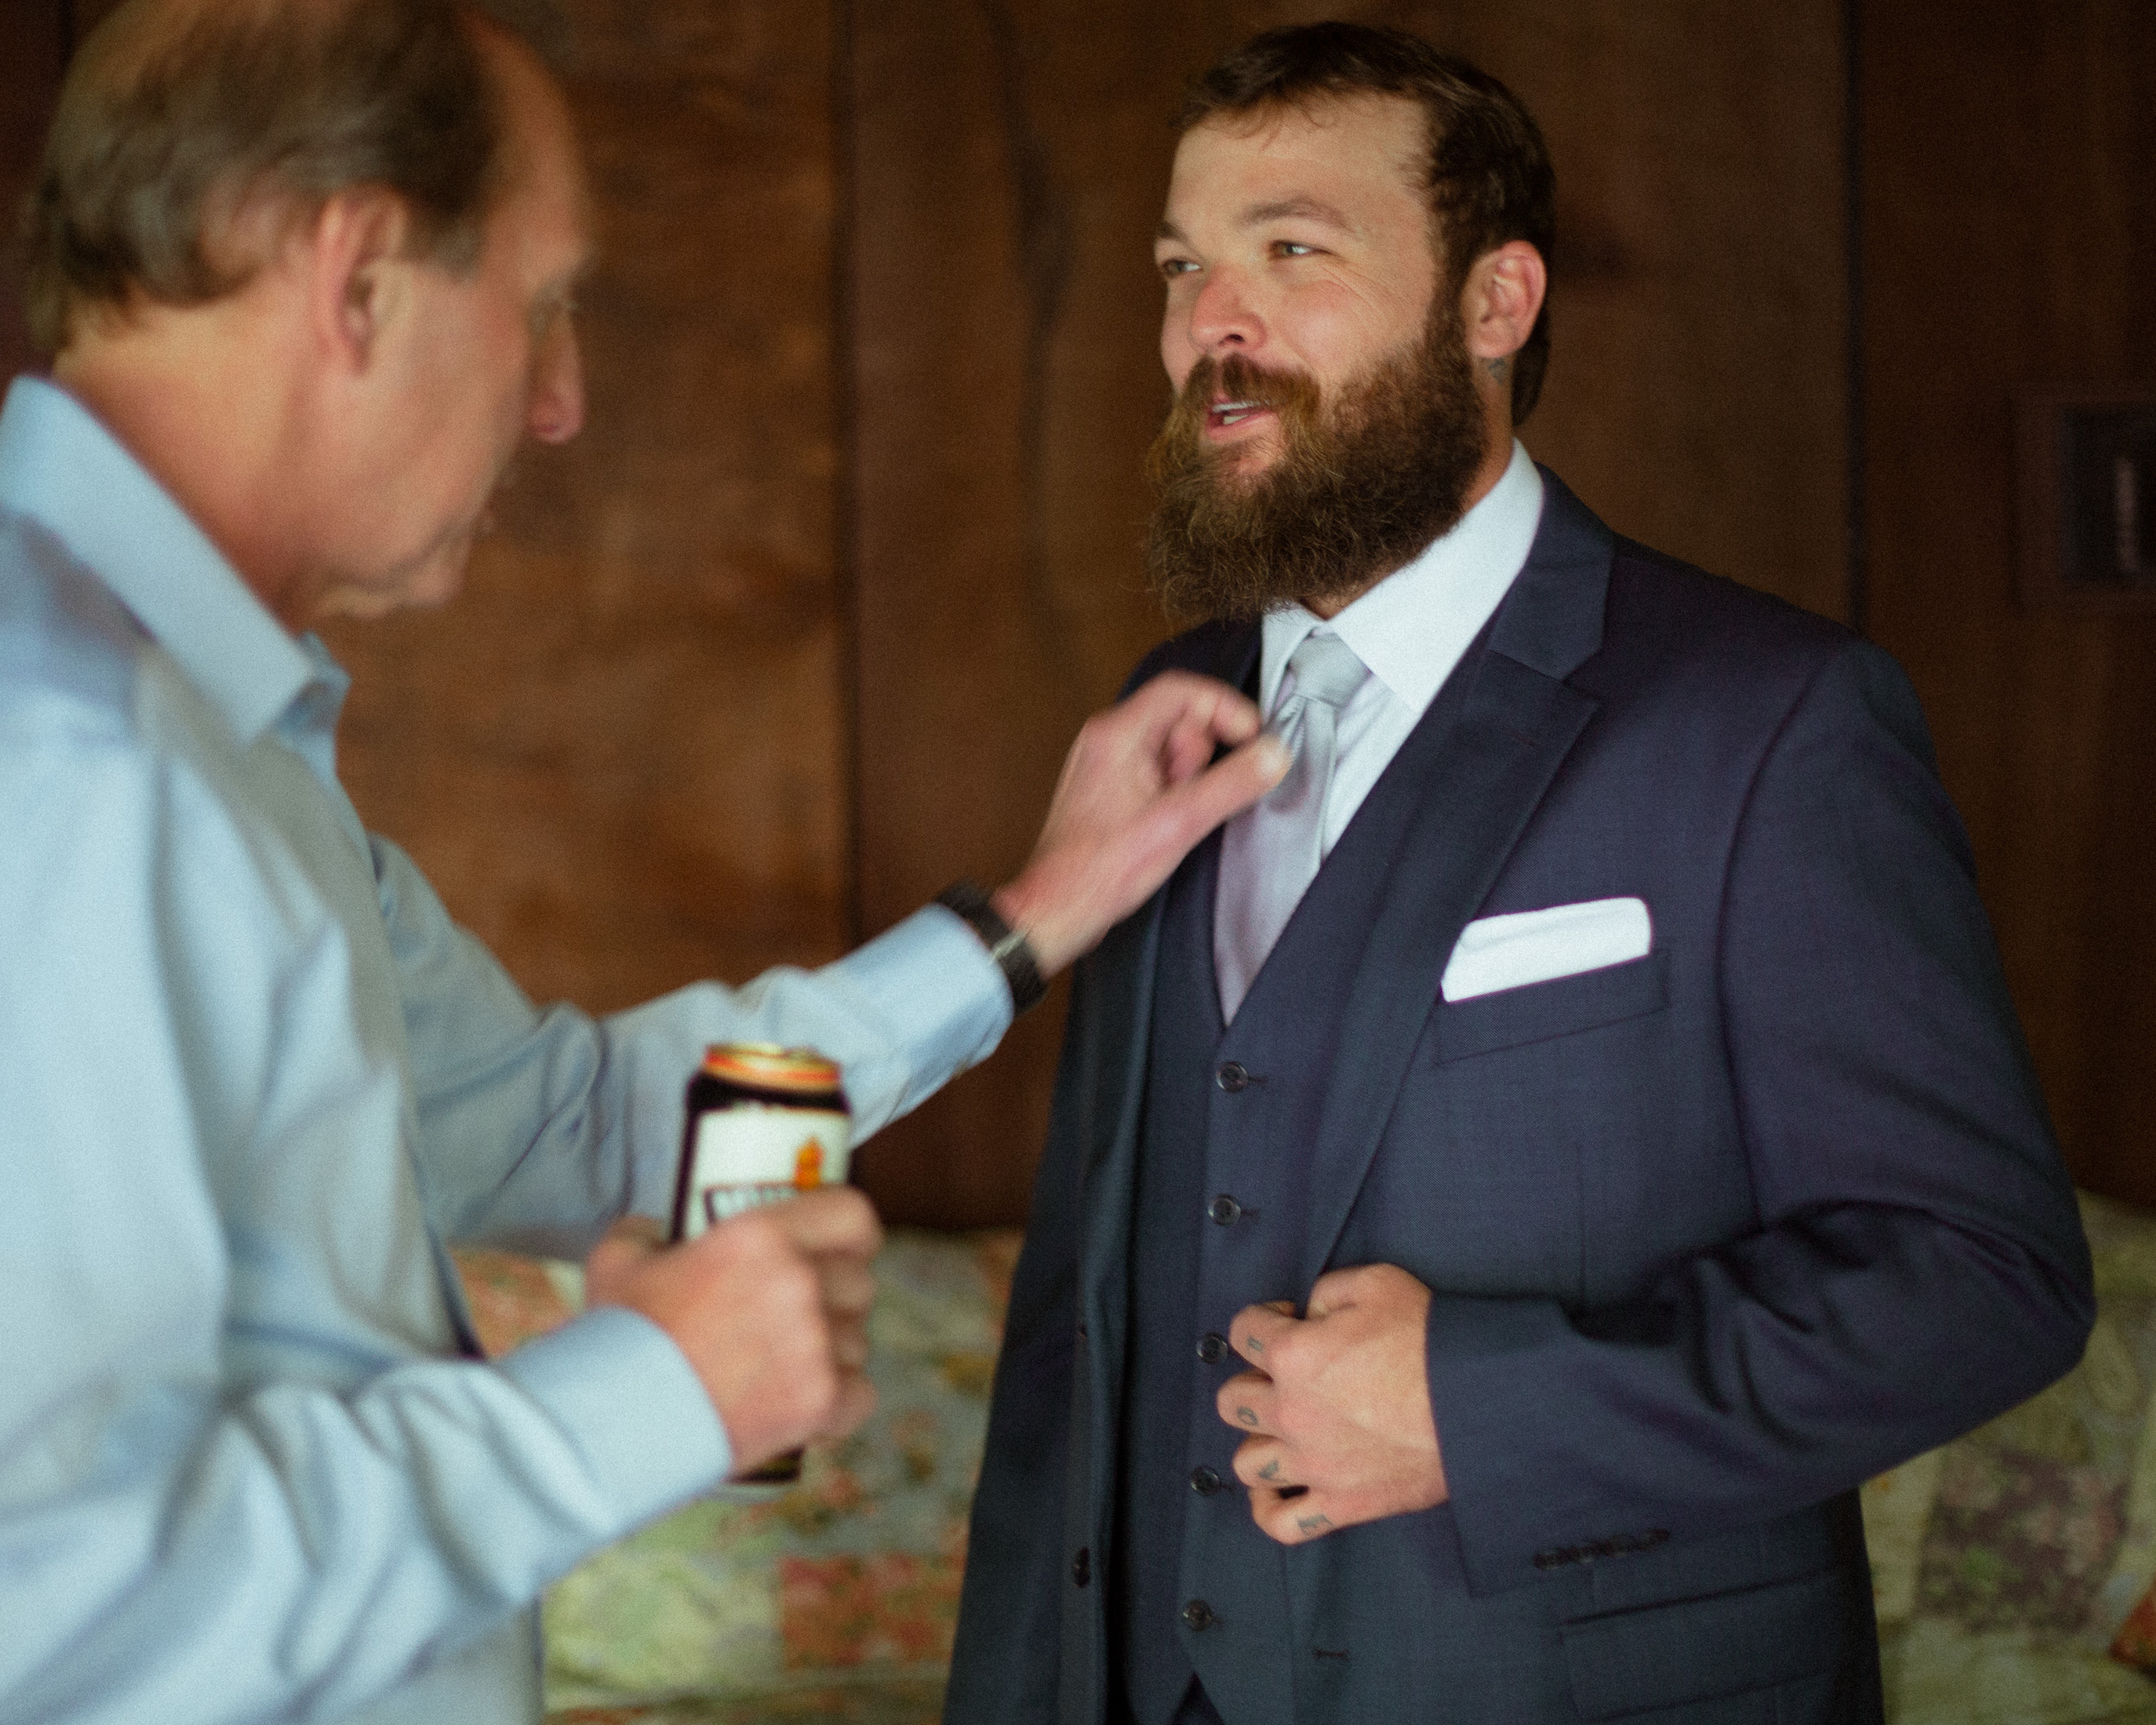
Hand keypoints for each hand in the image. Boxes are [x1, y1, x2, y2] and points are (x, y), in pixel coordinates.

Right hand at [585, 1188, 883, 1475]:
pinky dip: (838, 1401)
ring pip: (858, 1339)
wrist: (613, 1423)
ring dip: (831, 1351)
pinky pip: (861, 1393)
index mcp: (761, 1237)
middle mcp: (799, 1284)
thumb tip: (660, 1233)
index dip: (849, 1232)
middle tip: (796, 1315)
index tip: (838, 1247)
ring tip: (781, 1365)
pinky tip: (799, 1401)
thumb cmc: (617, 1342)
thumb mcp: (619, 1262)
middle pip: (859, 1281)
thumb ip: (649, 1234)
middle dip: (834, 1297)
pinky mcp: (819, 1402)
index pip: (852, 1215)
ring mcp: (815, 1345)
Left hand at [992, 671, 1287, 975]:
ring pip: (1172, 749)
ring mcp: (1108, 763)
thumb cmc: (1100, 869)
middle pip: (1180, 719)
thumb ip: (1232, 784)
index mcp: (1117, 733)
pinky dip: (1174, 794)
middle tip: (1193, 797)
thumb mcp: (1179, 823)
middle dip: (1201, 758)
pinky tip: (1165, 825)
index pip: (1183, 689)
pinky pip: (1158, 773)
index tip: (1253, 740)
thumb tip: (1273, 754)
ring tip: (1172, 818)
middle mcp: (1108, 739)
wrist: (1057, 910)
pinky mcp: (1112, 788)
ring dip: (1188, 780)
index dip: (1226, 709)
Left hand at [1216, 1264, 1447, 1544]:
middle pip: (1232, 1401)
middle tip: (1286, 1376)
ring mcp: (1313, 1464)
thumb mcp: (1377, 1282)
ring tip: (1284, 1429)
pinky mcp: (1342, 1503)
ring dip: (1259, 1440)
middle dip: (1254, 1380)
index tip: (1288, 1320)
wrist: (1479, 1403)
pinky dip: (1267, 1508)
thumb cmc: (1432, 1341)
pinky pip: (1281, 1521)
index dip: (1263, 1318)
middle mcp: (1291, 1413)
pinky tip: (1274, 1489)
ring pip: (1247, 1461)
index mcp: (1293, 1356)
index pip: (1242, 1332)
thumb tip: (1309, 1313)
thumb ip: (1327, 1291)